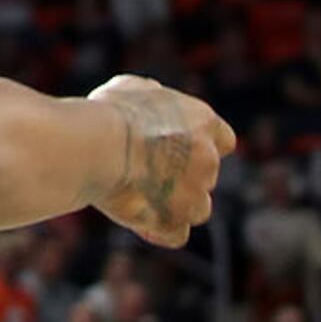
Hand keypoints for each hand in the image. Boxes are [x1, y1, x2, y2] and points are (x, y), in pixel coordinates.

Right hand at [88, 75, 234, 245]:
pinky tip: (138, 219)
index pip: (223, 139)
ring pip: (196, 207)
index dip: (202, 145)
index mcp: (202, 122)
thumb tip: (151, 100)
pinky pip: (175, 233)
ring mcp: (194, 194)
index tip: (179, 147)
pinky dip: (159, 229)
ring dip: (173, 204)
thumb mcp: (131, 88)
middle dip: (179, 175)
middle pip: (204, 175)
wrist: (97, 144)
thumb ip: (153, 98)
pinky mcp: (174, 221)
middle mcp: (208, 159)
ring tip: (136, 193)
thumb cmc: (110, 112)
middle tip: (141, 168)